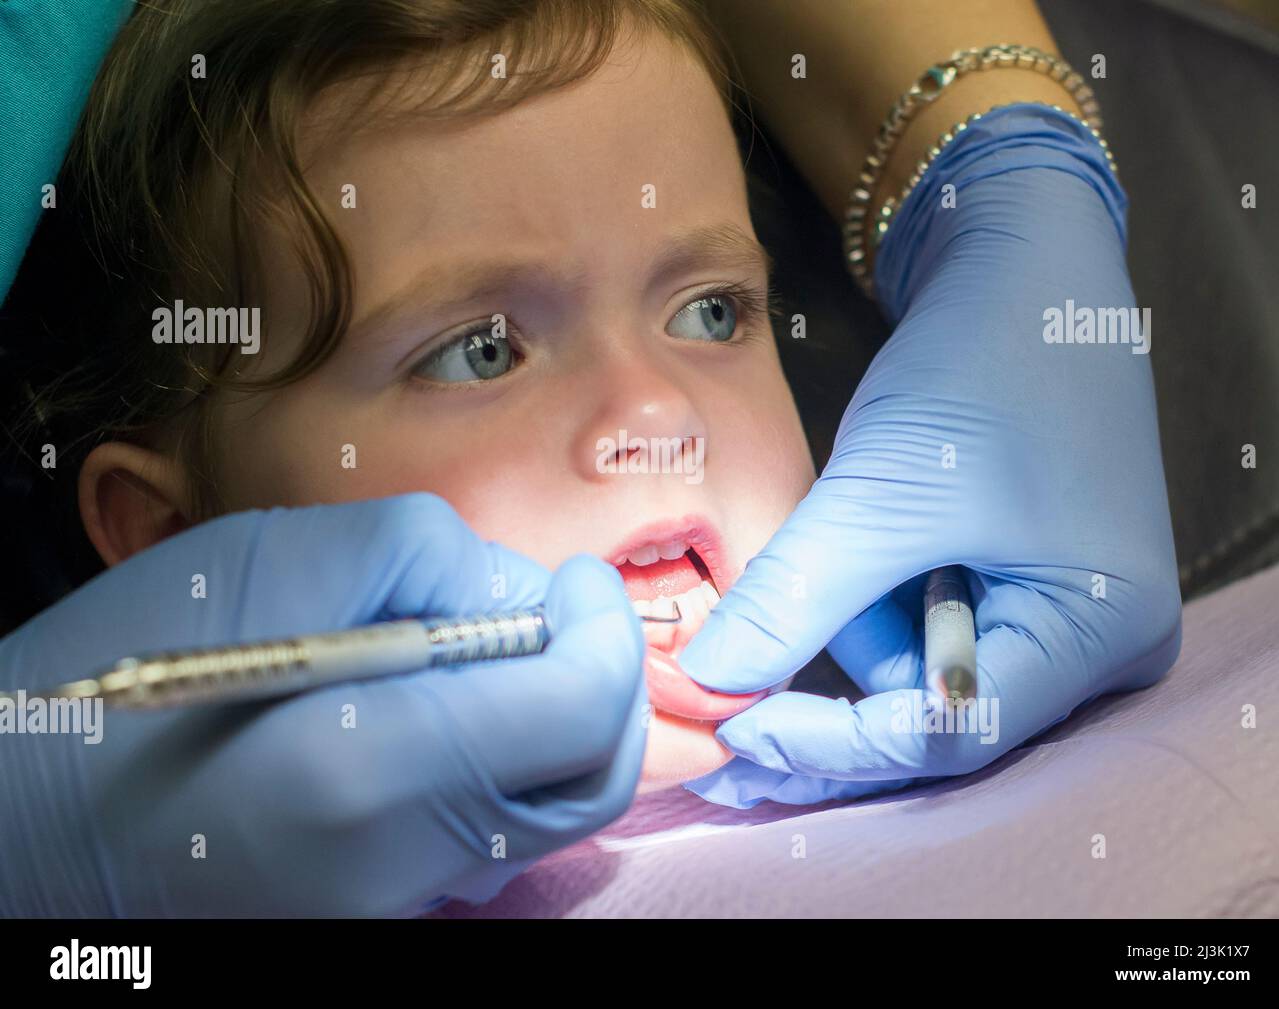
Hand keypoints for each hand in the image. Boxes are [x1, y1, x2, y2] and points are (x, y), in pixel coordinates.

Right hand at [0, 493, 644, 914]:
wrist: (32, 837)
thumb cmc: (112, 691)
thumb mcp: (258, 564)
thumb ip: (413, 555)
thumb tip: (512, 592)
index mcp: (365, 771)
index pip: (576, 709)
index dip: (605, 632)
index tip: (584, 581)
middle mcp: (399, 865)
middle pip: (591, 776)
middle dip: (604, 679)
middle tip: (570, 610)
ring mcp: (395, 909)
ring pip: (554, 813)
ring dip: (567, 720)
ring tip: (512, 649)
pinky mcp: (385, 918)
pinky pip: (498, 840)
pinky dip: (520, 765)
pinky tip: (468, 711)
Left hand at [679, 105, 1181, 807]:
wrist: (1021, 263)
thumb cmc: (984, 365)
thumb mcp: (883, 493)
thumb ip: (795, 598)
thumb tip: (705, 684)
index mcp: (1101, 629)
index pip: (955, 733)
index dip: (838, 745)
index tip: (738, 734)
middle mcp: (1092, 642)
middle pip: (937, 719)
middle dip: (827, 714)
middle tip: (723, 730)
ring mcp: (1054, 611)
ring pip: (915, 672)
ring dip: (841, 637)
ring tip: (802, 575)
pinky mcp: (1011, 580)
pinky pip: (920, 626)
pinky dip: (861, 606)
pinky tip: (834, 558)